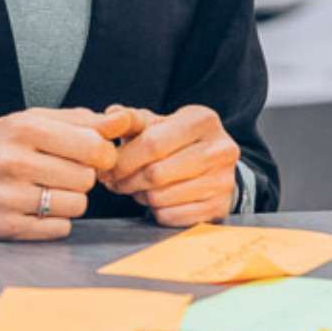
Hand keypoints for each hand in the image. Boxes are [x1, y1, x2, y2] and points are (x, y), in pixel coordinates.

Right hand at [0, 107, 135, 239]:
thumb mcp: (25, 121)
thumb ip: (76, 120)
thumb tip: (121, 121)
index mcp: (22, 128)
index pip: (94, 145)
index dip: (101, 153)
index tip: (89, 154)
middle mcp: (14, 160)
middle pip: (88, 178)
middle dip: (81, 176)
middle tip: (59, 171)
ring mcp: (9, 196)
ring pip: (78, 205)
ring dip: (69, 200)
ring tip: (44, 189)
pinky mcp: (8, 227)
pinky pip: (60, 228)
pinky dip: (54, 220)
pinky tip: (33, 207)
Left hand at [100, 103, 238, 225]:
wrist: (213, 162)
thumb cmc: (176, 139)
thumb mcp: (156, 121)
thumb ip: (131, 119)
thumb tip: (112, 114)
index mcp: (202, 120)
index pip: (152, 143)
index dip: (123, 159)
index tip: (107, 167)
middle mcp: (220, 149)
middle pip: (156, 173)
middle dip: (127, 180)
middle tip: (113, 182)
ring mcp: (224, 180)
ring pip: (162, 197)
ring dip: (140, 196)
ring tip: (134, 187)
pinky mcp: (221, 206)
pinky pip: (174, 216)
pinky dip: (156, 211)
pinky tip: (154, 200)